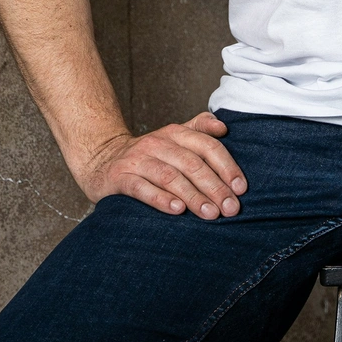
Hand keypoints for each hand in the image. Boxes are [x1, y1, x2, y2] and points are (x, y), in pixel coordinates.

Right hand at [75, 111, 248, 217]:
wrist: (101, 158)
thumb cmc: (148, 154)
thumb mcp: (173, 136)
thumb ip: (199, 129)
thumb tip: (224, 127)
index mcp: (175, 133)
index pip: (207, 146)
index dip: (226, 166)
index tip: (241, 188)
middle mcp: (158, 143)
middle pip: (191, 163)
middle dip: (214, 187)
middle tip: (231, 209)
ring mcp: (138, 159)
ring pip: (170, 176)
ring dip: (193, 196)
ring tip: (210, 214)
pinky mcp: (120, 177)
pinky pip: (142, 188)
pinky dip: (160, 199)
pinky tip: (177, 210)